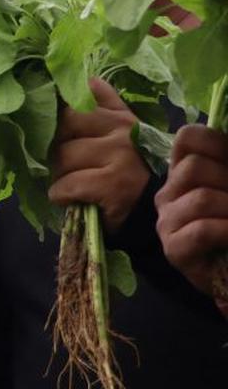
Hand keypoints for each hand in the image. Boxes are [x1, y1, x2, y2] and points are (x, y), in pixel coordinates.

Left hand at [49, 78, 149, 231]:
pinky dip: (62, 195)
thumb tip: (88, 79)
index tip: (57, 131)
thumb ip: (105, 107)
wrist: (150, 213)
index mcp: (119, 118)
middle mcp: (121, 131)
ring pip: (63, 158)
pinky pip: (67, 185)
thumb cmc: (129, 173)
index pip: (77, 103)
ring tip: (72, 184)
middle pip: (63, 129)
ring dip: (59, 176)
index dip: (59, 119)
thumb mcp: (123, 135)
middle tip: (67, 166)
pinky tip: (71, 198)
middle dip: (57, 150)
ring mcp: (118, 156)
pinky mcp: (111, 184)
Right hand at [155, 125, 227, 314]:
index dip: (217, 144)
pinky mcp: (174, 250)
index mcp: (185, 172)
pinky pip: (201, 229)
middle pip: (194, 167)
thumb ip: (225, 165)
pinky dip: (227, 231)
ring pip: (200, 197)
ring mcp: (168, 222)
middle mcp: (170, 194)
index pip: (188, 138)